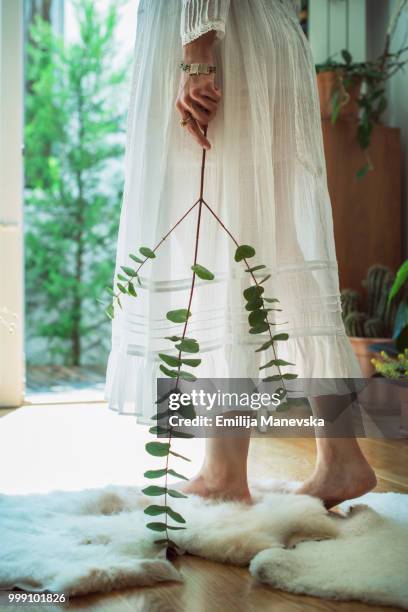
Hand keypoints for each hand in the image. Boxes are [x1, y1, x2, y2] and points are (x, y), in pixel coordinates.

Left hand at [175, 31, 220, 149]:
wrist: (195, 57)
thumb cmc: (193, 78)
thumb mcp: (188, 96)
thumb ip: (193, 111)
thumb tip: (202, 126)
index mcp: (180, 106)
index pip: (190, 127)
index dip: (199, 138)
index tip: (207, 146)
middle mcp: (185, 102)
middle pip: (205, 120)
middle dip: (211, 114)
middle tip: (210, 103)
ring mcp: (194, 95)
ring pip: (213, 110)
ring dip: (214, 102)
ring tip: (209, 92)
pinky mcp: (204, 88)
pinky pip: (217, 99)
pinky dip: (218, 93)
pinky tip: (212, 85)